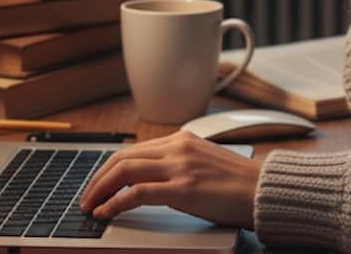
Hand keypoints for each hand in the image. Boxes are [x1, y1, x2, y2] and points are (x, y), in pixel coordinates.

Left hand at [79, 131, 261, 227]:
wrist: (263, 190)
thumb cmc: (238, 183)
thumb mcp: (204, 163)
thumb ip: (179, 163)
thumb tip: (152, 179)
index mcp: (182, 139)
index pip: (133, 150)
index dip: (109, 168)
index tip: (98, 183)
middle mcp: (178, 148)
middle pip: (123, 157)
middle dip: (98, 178)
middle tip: (86, 196)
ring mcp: (179, 166)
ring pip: (125, 170)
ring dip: (101, 189)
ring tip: (90, 205)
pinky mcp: (183, 188)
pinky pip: (138, 193)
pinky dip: (116, 202)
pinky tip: (106, 211)